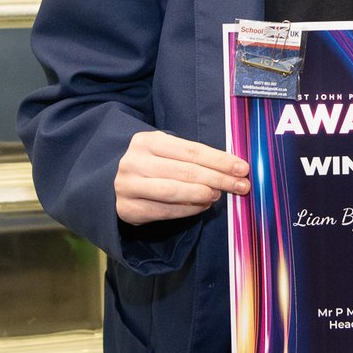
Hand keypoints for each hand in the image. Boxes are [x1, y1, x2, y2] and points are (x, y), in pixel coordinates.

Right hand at [115, 130, 249, 225]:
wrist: (110, 182)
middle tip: (241, 186)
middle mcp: (135, 161)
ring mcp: (128, 186)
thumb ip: (191, 157)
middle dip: (218, 179)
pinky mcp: (128, 209)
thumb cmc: (150, 164)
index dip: (219, 160)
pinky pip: (164, 211)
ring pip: (174, 191)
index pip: (191, 151)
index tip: (242, 168)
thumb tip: (230, 169)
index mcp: (147, 141)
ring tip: (219, 195)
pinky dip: (188, 210)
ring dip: (203, 194)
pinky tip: (202, 206)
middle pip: (186, 171)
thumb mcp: (165, 151)